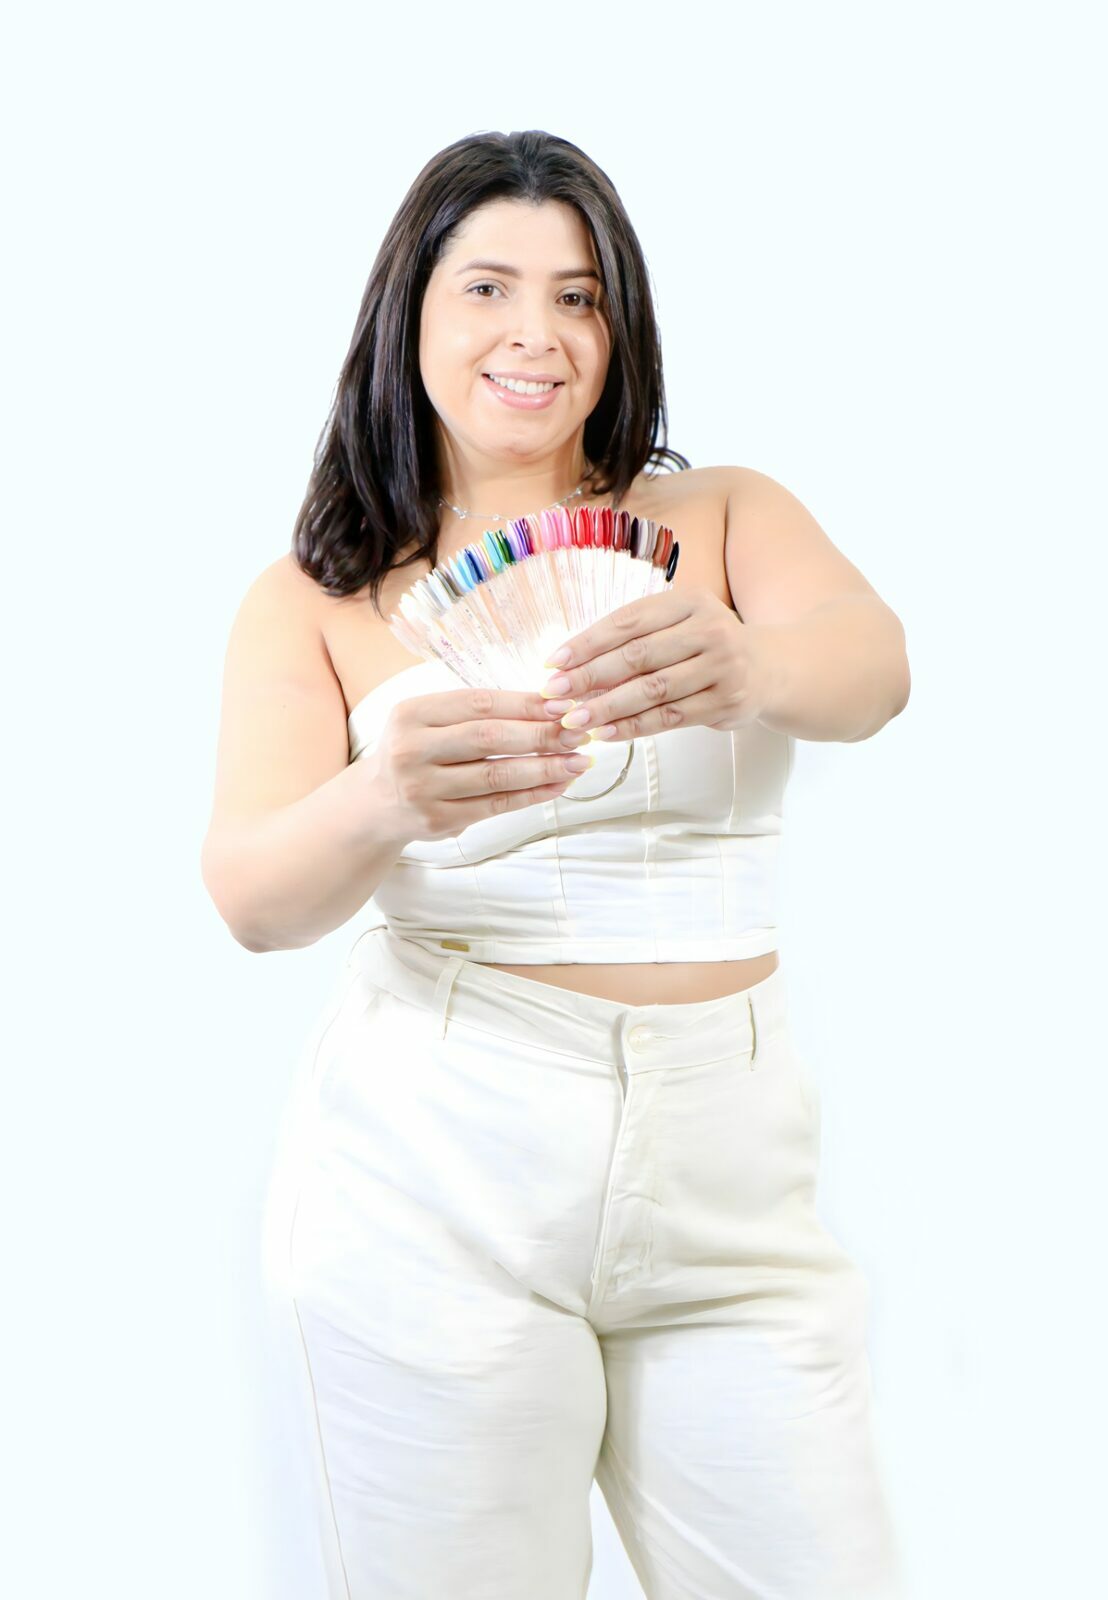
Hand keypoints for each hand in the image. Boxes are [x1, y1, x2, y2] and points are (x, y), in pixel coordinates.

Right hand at [371, 688, 595, 841]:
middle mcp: (411, 750)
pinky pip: (495, 806)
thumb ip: (479, 713)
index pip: (478, 703)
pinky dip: (532, 795)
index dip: (524, 703)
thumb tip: (550, 706)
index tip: (563, 704)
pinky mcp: (438, 820)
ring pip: (496, 776)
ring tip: (578, 761)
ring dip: (544, 768)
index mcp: (411, 713)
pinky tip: (558, 785)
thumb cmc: (418, 751)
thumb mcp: (431, 721)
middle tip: (579, 733)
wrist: (377, 803)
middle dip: (540, 734)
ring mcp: (422, 789)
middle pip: (489, 738)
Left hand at [538, 587, 770, 738]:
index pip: (628, 621)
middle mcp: (710, 629)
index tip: (553, 663)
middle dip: (590, 677)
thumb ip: (636, 638)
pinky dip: (634, 727)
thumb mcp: (679, 624)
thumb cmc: (708, 644)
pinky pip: (670, 717)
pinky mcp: (726, 701)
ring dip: (607, 708)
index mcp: (690, 601)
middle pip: (637, 656)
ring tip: (573, 720)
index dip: (587, 643)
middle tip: (555, 695)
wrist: (771, 668)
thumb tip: (573, 665)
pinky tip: (606, 733)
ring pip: (652, 691)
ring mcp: (722, 667)